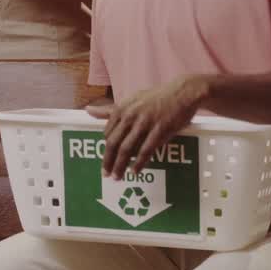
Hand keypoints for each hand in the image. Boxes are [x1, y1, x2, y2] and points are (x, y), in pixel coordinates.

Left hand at [86, 76, 207, 178]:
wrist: (182, 93)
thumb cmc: (156, 97)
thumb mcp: (130, 100)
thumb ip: (110, 110)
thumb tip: (88, 111)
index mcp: (122, 109)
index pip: (108, 134)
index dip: (106, 149)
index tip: (106, 160)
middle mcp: (130, 116)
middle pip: (114, 143)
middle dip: (108, 161)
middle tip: (105, 174)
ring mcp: (145, 123)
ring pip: (127, 149)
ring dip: (120, 165)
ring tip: (117, 177)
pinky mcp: (160, 130)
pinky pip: (146, 150)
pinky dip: (139, 163)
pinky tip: (135, 171)